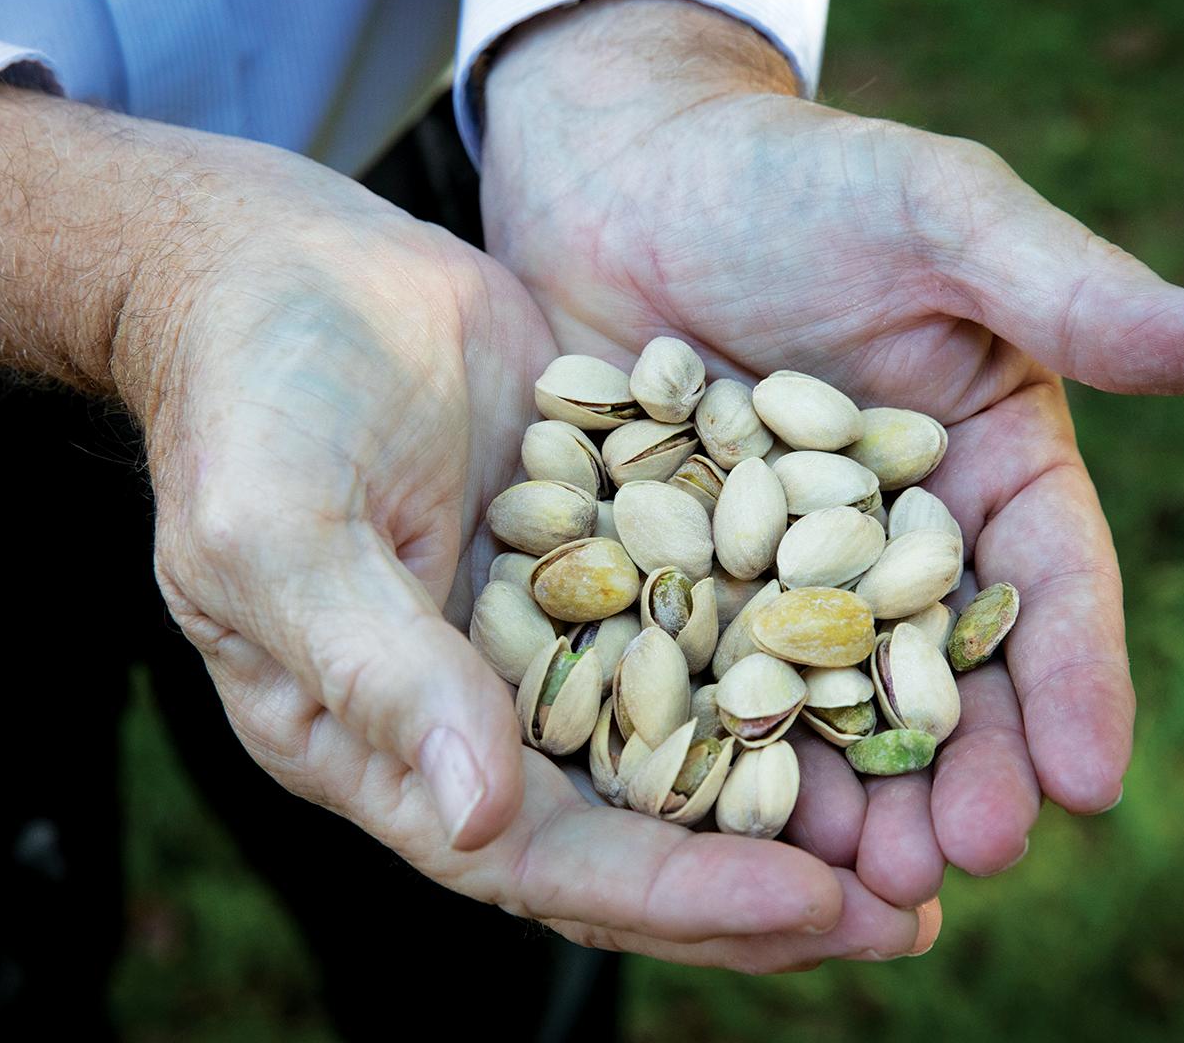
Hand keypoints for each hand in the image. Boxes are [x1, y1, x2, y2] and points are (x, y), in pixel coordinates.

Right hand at [0, 82, 936, 968]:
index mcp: (390, 743)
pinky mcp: (616, 544)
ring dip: (805, 783)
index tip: (807, 902)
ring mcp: (562, 627)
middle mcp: (488, 707)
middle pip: (641, 828)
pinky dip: (798, 649)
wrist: (288, 265)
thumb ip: (377, 673)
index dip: (672, 892)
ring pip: (697, 735)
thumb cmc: (250, 398)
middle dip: (769, 880)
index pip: (542, 857)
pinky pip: (717, 614)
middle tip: (908, 917)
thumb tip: (478, 818)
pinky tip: (901, 661)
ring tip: (933, 821)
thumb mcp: (280, 534)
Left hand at [480, 0, 1183, 903]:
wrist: (624, 170)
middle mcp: (887, 537)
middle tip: (960, 861)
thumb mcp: (943, 217)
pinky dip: (711, 742)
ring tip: (855, 879)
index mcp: (982, 466)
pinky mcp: (666, 577)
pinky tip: (713, 818)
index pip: (1046, 584)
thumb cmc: (797, 177)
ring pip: (822, 698)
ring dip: (845, 790)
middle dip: (957, 768)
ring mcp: (771, 568)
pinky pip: (697, 671)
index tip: (1089, 780)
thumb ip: (1078, 292)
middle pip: (935, 670)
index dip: (1073, 680)